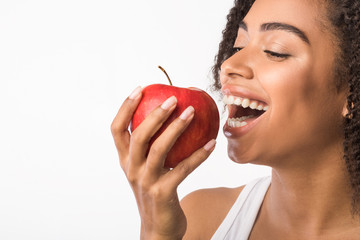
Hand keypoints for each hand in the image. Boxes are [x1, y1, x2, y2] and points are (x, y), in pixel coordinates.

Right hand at [111, 86, 215, 239]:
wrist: (158, 227)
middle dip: (156, 114)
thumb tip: (170, 117)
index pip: (117, 129)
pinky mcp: (163, 193)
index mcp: (125, 160)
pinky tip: (212, 144)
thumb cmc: (155, 191)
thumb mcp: (146, 169)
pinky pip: (183, 169)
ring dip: (177, 128)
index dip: (125, 107)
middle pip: (139, 135)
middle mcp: (132, 169)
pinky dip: (199, 155)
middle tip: (174, 99)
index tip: (140, 89)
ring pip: (159, 149)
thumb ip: (151, 147)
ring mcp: (146, 182)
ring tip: (193, 112)